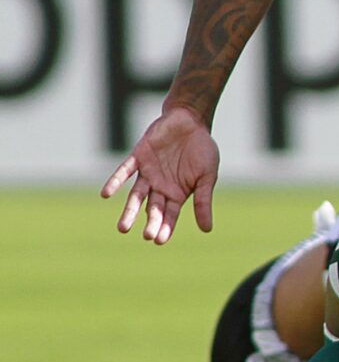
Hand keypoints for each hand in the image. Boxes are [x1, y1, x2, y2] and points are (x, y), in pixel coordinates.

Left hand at [103, 106, 220, 243]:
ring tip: (123, 228)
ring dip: (130, 211)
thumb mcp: (208, 176)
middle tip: (146, 235)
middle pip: (152, 209)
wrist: (190, 120)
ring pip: (136, 196)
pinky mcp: (138, 157)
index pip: (169, 215)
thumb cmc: (202, 149)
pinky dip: (115, 182)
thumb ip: (203, 201)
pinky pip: (124, 172)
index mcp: (177, 193)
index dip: (164, 227)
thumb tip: (207, 230)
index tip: (159, 241)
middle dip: (150, 222)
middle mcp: (159, 186)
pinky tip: (106, 194)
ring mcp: (148, 173)